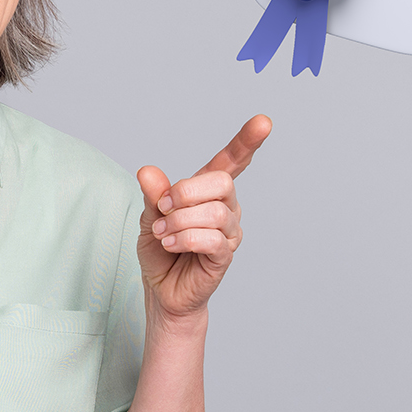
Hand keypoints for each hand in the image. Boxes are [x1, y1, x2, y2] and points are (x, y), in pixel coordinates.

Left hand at [136, 115, 271, 324]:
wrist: (161, 289)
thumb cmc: (160, 249)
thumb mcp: (150, 216)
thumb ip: (154, 194)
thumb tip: (148, 171)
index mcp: (209, 190)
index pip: (233, 161)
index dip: (247, 141)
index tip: (263, 122)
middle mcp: (226, 207)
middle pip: (221, 182)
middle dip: (186, 192)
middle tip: (163, 208)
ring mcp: (229, 232)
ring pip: (214, 213)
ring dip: (179, 221)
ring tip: (162, 234)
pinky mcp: (225, 256)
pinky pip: (213, 239)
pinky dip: (186, 239)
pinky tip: (170, 244)